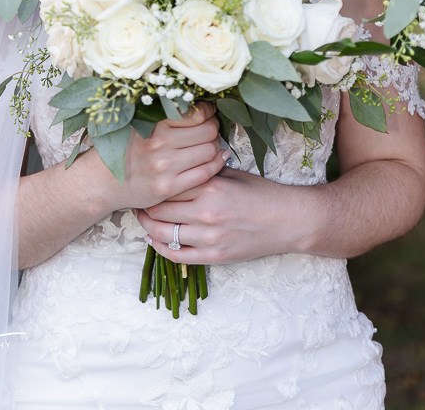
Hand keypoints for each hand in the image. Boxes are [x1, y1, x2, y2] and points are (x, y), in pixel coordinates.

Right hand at [100, 103, 227, 213]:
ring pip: (209, 151)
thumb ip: (164, 112)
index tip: (207, 113)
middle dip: (213, 128)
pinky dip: (216, 164)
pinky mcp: (169, 187)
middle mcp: (159, 143)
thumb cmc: (125, 147)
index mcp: (153, 123)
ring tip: (209, 144)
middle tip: (210, 129)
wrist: (104, 180)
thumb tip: (198, 102)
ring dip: (215, 146)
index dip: (208, 111)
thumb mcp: (139, 122)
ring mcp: (164, 167)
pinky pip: (205, 173)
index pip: (197, 112)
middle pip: (208, 131)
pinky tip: (216, 159)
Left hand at [136, 167, 304, 264]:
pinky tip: (154, 240)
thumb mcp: (231, 174)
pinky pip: (177, 256)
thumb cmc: (261, 193)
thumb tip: (176, 167)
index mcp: (211, 187)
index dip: (153, 184)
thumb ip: (203, 172)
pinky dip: (160, 249)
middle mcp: (207, 213)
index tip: (145, 180)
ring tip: (142, 218)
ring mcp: (210, 238)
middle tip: (137, 199)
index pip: (168, 185)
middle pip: (160, 210)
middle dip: (145, 205)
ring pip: (163, 233)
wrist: (288, 220)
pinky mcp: (215, 256)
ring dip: (148, 226)